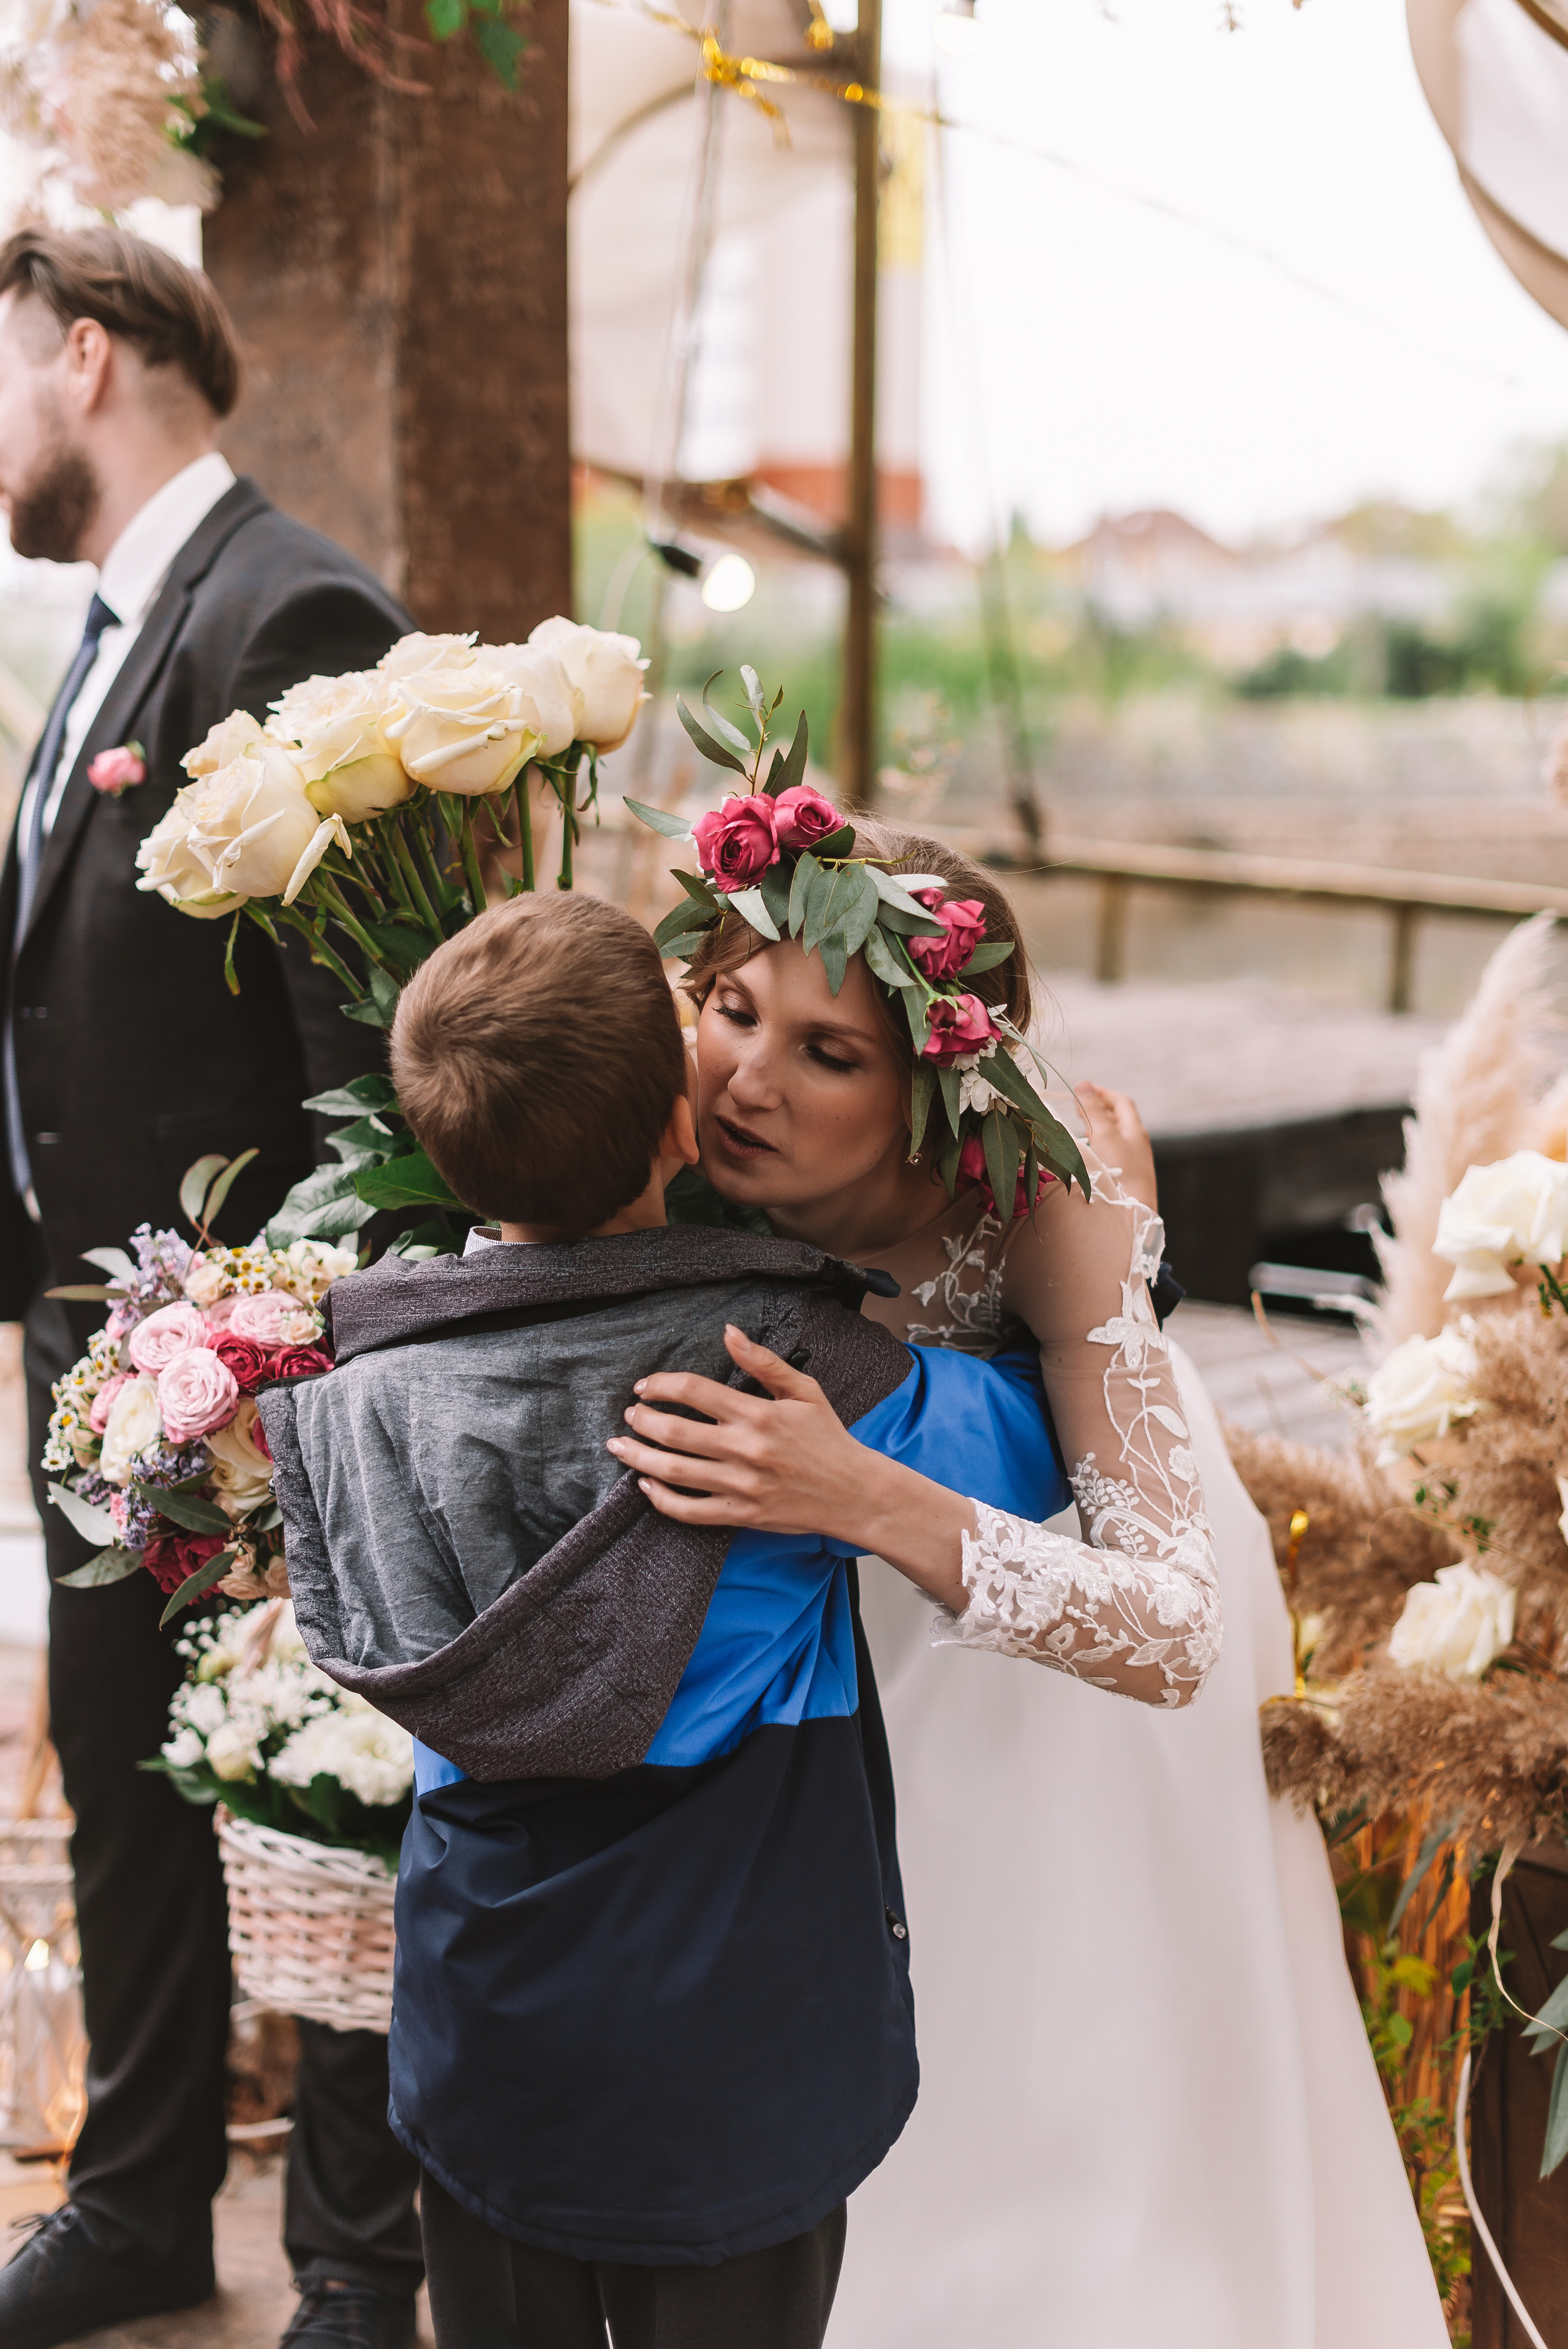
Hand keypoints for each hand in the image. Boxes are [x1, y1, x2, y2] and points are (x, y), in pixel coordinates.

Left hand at [608, 1325, 973, 1605]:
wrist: (854, 1493)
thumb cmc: (828, 1438)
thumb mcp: (803, 1391)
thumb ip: (763, 1361)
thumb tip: (729, 1331)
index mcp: (758, 1414)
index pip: (695, 1392)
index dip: (663, 1386)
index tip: (646, 1386)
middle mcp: (745, 1450)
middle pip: (676, 1433)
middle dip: (643, 1421)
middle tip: (629, 1414)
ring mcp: (741, 1486)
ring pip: (675, 1472)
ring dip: (639, 1458)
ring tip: (619, 1446)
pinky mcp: (740, 1514)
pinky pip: (689, 1512)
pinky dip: (661, 1500)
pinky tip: (646, 1485)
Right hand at [1078, 1081, 1157, 1212]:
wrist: (1133, 1214)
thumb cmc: (1120, 1171)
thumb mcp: (1104, 1135)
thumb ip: (1093, 1110)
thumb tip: (1083, 1083)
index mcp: (1135, 1131)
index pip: (1121, 1103)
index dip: (1103, 1093)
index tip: (1083, 1088)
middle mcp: (1137, 1145)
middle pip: (1118, 1120)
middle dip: (1098, 1109)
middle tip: (1077, 1106)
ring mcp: (1132, 1163)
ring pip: (1114, 1139)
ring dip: (1096, 1129)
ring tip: (1079, 1128)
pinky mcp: (1125, 1179)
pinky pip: (1111, 1155)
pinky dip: (1097, 1148)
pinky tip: (1086, 1155)